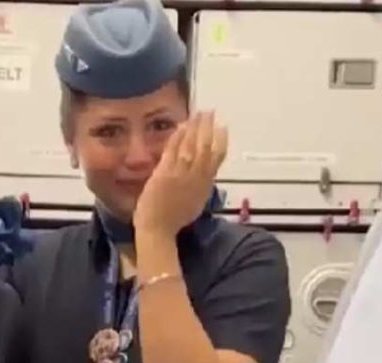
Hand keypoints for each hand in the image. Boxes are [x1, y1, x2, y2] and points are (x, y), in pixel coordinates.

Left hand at [133, 111, 227, 236]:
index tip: (222, 128)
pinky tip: (181, 125)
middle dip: (208, 127)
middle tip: (210, 112)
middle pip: (206, 147)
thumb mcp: (194, 204)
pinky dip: (178, 136)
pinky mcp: (165, 173)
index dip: (221, 141)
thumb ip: (199, 188)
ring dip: (196, 127)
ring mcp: (180, 174)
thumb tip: (203, 177)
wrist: (158, 230)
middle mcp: (196, 177)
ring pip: (191, 145)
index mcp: (204, 185)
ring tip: (199, 113)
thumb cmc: (173, 221)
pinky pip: (173, 149)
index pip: (216, 158)